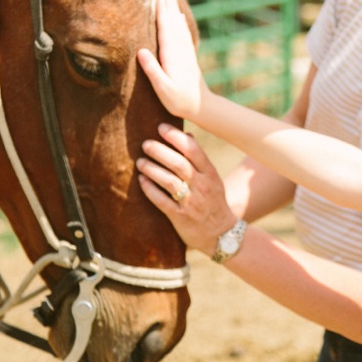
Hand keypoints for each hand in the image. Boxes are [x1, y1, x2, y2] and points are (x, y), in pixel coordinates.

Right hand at [137, 0, 206, 119]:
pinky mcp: (188, 56)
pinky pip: (183, 33)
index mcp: (172, 55)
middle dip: (168, 6)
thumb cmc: (178, 99)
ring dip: (174, 11)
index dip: (161, 12)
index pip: (165, 28)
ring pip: (179, 26)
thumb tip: (140, 51)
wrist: (201, 106)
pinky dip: (180, 22)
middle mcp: (180, 49)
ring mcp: (185, 52)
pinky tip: (180, 17)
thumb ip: (152, 69)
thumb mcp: (162, 88)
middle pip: (173, 23)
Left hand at [137, 123, 238, 256]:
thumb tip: (186, 136)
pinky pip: (162, 201)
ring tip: (140, 161)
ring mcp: (192, 203)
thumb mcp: (213, 178)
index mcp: (211, 174)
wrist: (221, 234)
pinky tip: (141, 181)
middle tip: (145, 144)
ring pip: (169, 181)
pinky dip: (150, 190)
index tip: (161, 128)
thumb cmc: (213, 201)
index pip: (193, 150)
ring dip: (152, 169)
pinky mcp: (181, 217)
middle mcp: (202, 186)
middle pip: (179, 164)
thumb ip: (199, 159)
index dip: (176, 137)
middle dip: (160, 151)